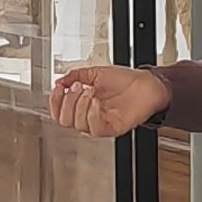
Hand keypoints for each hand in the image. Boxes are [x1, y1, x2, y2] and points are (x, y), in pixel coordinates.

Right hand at [49, 66, 171, 138]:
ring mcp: (100, 123)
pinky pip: (95, 128)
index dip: (54, 100)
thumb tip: (59, 82)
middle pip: (64, 120)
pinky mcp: (112, 128)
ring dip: (80, 105)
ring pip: (77, 125)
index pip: (58, 111)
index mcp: (82, 105)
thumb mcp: (94, 73)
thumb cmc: (125, 80)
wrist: (147, 84)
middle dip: (67, 101)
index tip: (59, 87)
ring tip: (89, 91)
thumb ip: (74, 76)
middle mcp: (89, 116)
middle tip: (77, 87)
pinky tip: (96, 102)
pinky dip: (92, 114)